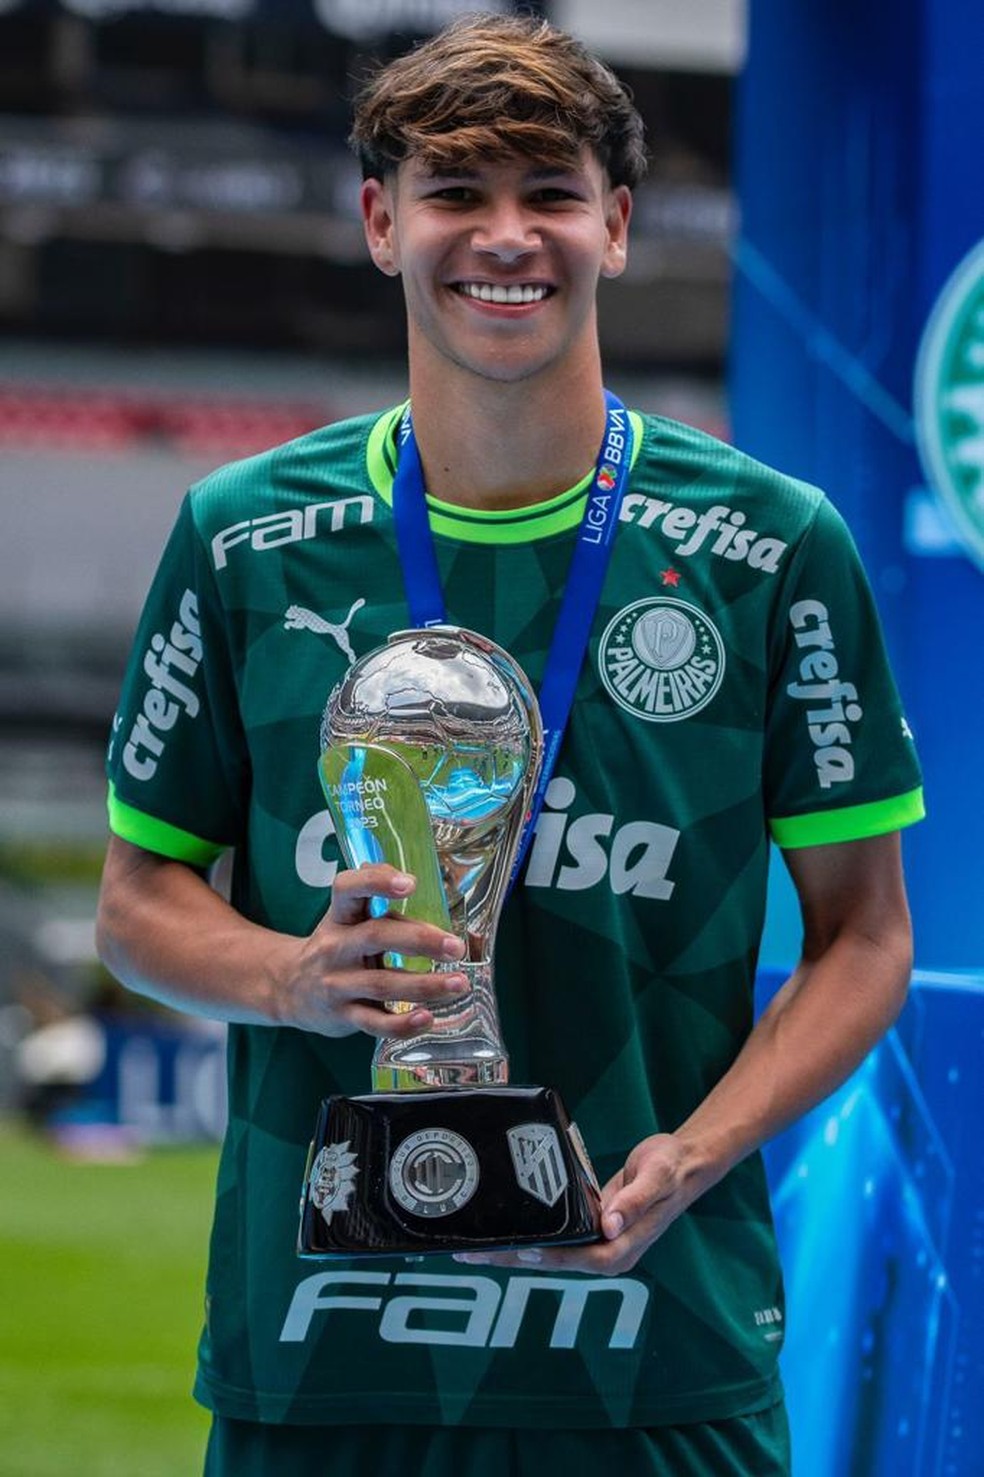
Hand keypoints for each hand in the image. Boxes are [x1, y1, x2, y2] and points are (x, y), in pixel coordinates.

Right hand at [277, 863, 468, 1038]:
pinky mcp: (343, 1016)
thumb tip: (426, 882)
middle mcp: (335, 947)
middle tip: (455, 947)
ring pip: (381, 983)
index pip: (348, 888)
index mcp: (340, 916)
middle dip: (419, 940)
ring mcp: (337, 983)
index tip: (410, 884)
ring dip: (424, 985)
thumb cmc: (336, 947)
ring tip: (458, 984)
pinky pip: (374, 1022)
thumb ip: (379, 902)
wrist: (290, 989)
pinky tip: (426, 1019)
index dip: (376, 882)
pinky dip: (402, 1024)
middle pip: (375, 936)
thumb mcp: (346, 919)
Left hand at [455, 1132, 705, 1275]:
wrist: (683, 1161)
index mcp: (623, 1249)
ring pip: (551, 1252)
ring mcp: (599, 1242)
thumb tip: (610, 1226)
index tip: (513, 1250)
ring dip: (515, 1250)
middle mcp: (608, 1252)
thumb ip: (634, 1201)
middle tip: (471, 1254)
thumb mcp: (656, 1178)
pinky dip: (532, 1234)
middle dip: (514, 1258)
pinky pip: (558, 1237)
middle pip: (555, 1262)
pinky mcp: (592, 1227)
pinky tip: (507, 1228)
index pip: (576, 1259)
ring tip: (475, 1248)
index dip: (545, 1257)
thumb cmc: (671, 1168)